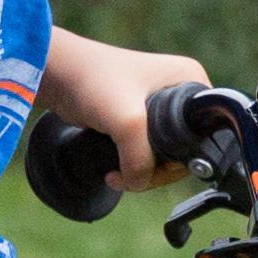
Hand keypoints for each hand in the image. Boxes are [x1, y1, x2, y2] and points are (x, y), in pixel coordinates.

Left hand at [42, 32, 211, 184]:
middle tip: (130, 177)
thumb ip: (141, 159)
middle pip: (183, 151)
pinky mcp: (139, 116)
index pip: (201, 137)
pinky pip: (146, 152)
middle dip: (156, 171)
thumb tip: (139, 182)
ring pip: (163, 156)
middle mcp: (180, 91)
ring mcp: (160, 104)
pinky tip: (115, 172)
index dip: (179, 161)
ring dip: (142, 173)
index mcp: (191, 82)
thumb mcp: (127, 121)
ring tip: (116, 176)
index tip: (150, 169)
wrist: (55, 74)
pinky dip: (132, 166)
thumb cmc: (91, 81)